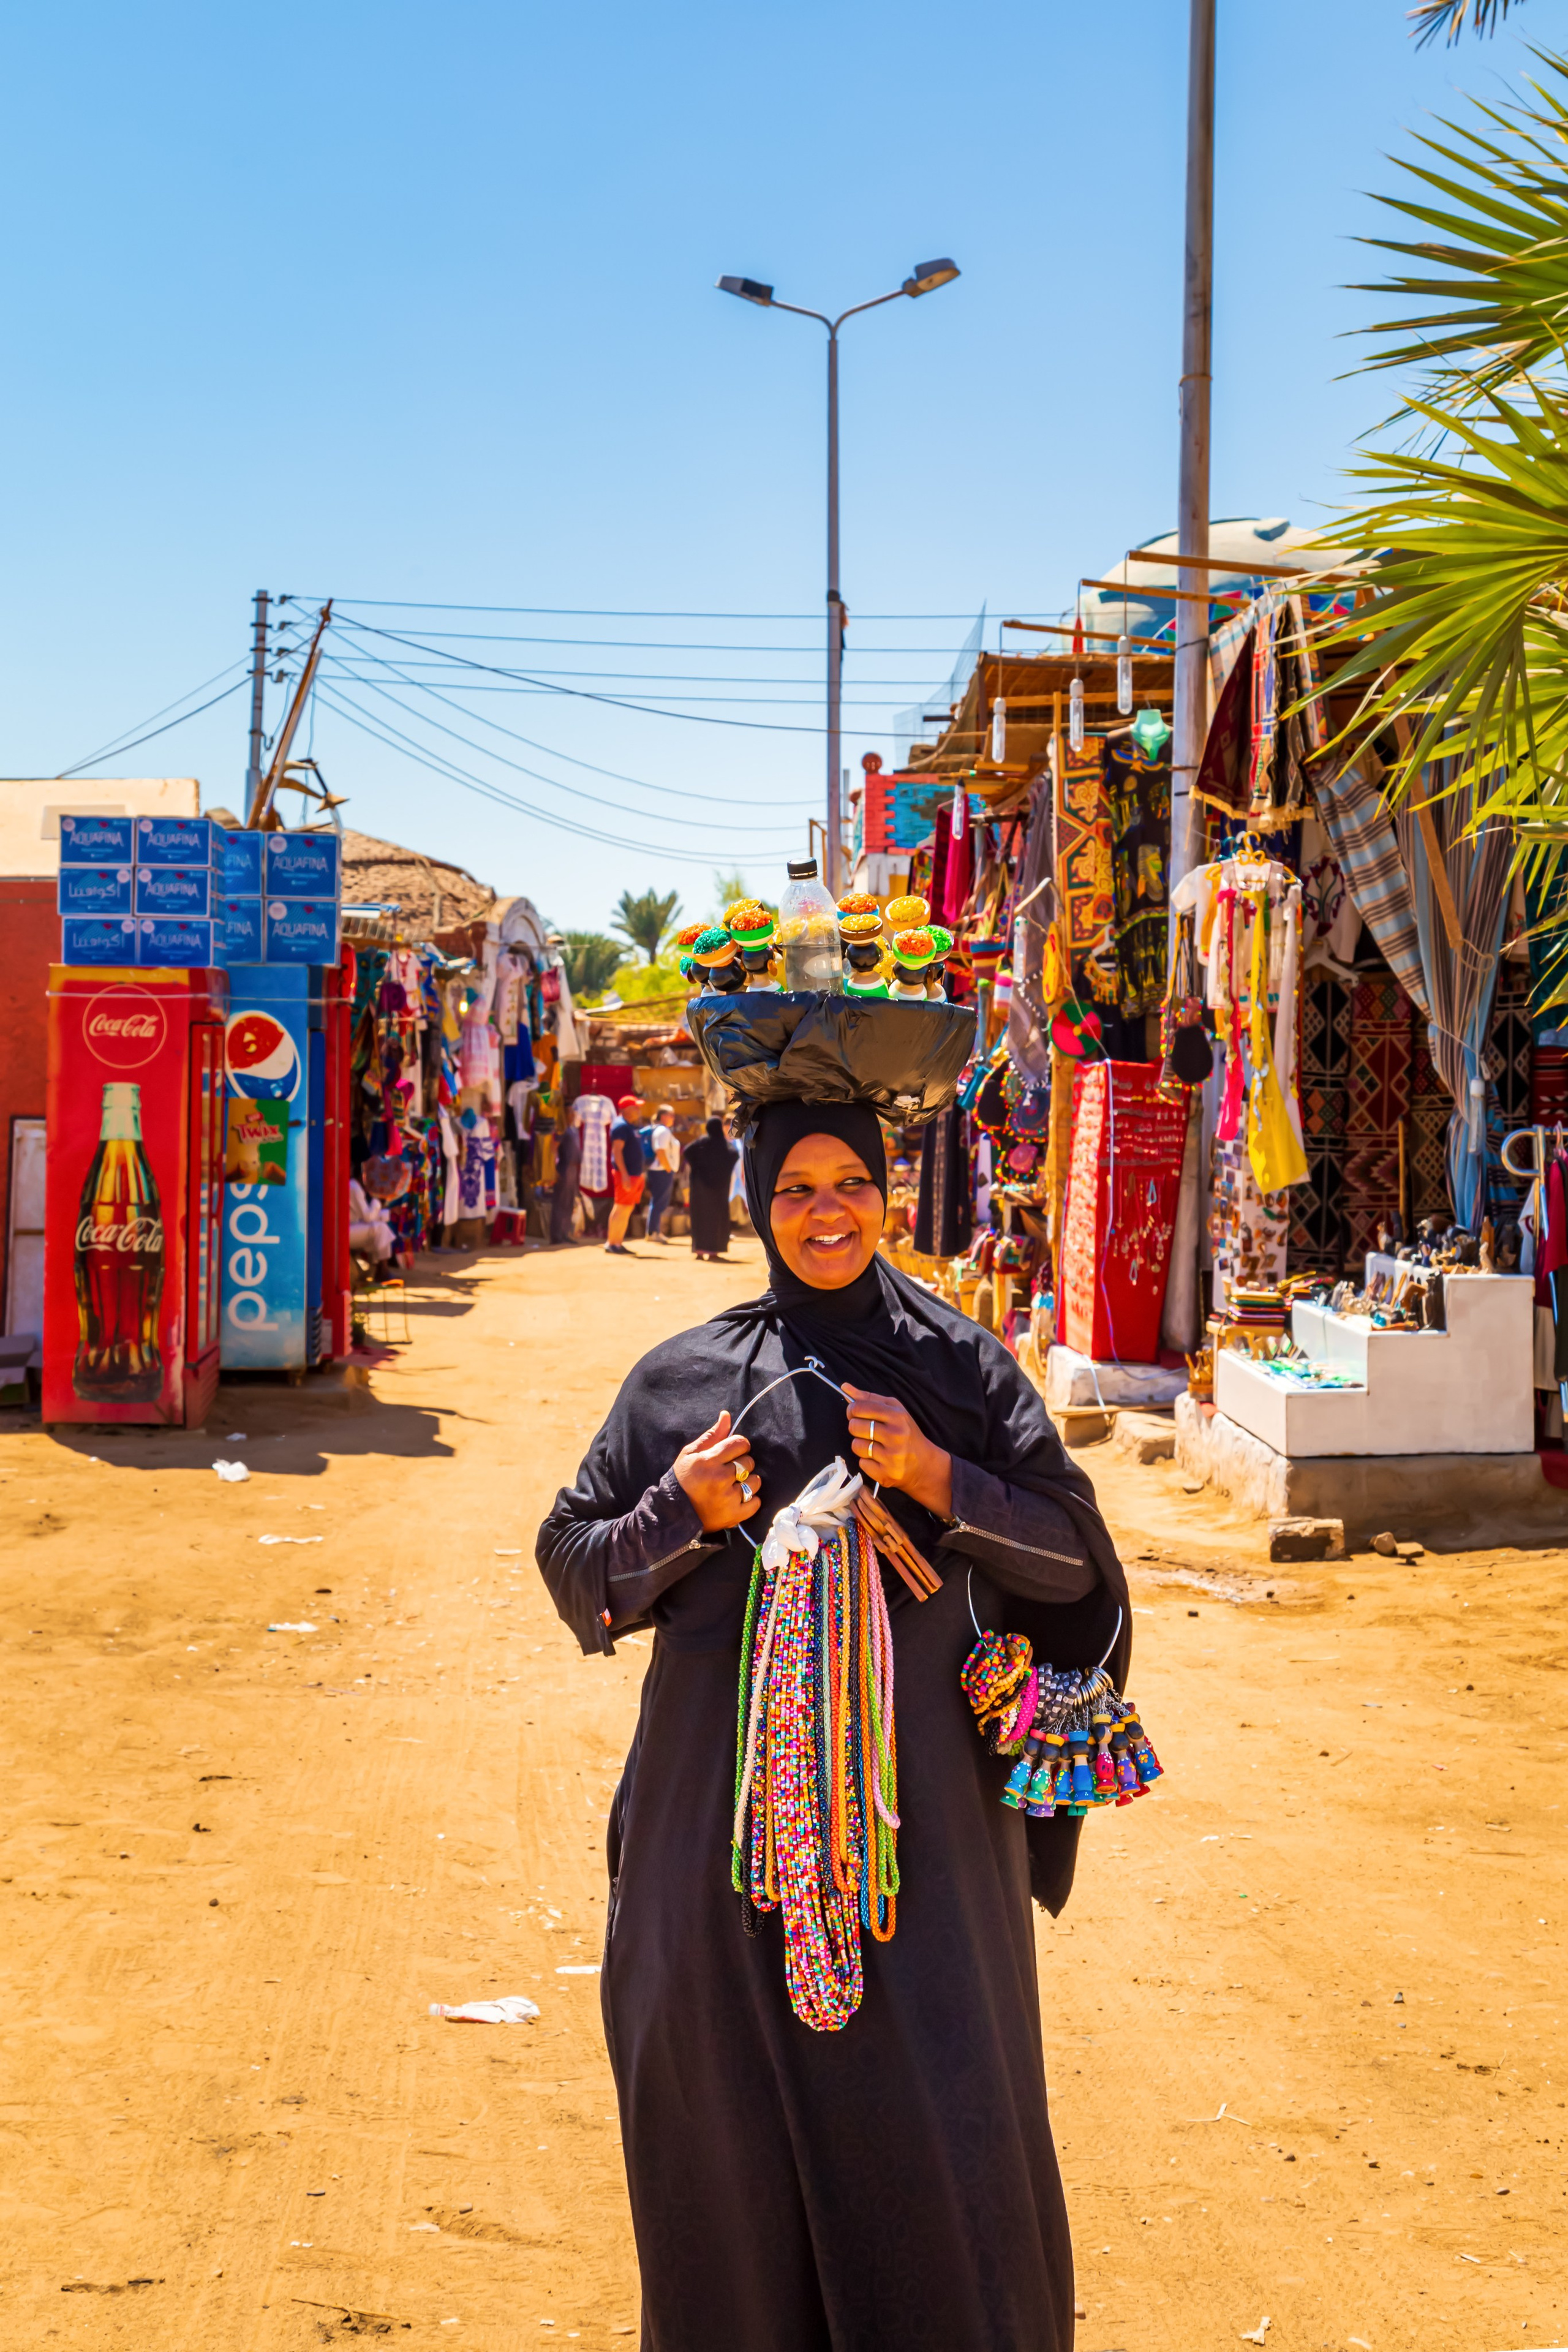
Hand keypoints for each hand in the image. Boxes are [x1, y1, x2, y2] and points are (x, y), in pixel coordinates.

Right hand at [673, 1410, 760, 1532]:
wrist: (674, 1513)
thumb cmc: (683, 1479)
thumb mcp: (691, 1453)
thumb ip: (712, 1435)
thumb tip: (726, 1415)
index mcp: (708, 1461)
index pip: (740, 1444)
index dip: (738, 1446)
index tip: (731, 1453)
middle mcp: (720, 1479)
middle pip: (748, 1462)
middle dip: (741, 1464)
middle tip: (728, 1471)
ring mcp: (728, 1498)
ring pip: (754, 1482)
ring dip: (747, 1483)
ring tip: (732, 1486)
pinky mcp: (734, 1515)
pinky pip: (755, 1502)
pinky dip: (750, 1501)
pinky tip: (736, 1499)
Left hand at [841, 1384, 952, 1518]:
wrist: (924, 1465)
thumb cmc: (906, 1433)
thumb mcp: (894, 1410)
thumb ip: (869, 1398)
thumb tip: (845, 1387)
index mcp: (897, 1416)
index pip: (860, 1407)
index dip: (852, 1410)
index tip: (855, 1414)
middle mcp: (895, 1435)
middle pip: (854, 1426)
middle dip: (856, 1428)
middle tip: (867, 1431)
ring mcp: (891, 1456)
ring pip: (856, 1446)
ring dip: (861, 1446)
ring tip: (874, 1446)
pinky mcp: (886, 1474)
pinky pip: (862, 1463)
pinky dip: (867, 1461)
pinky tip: (879, 1460)